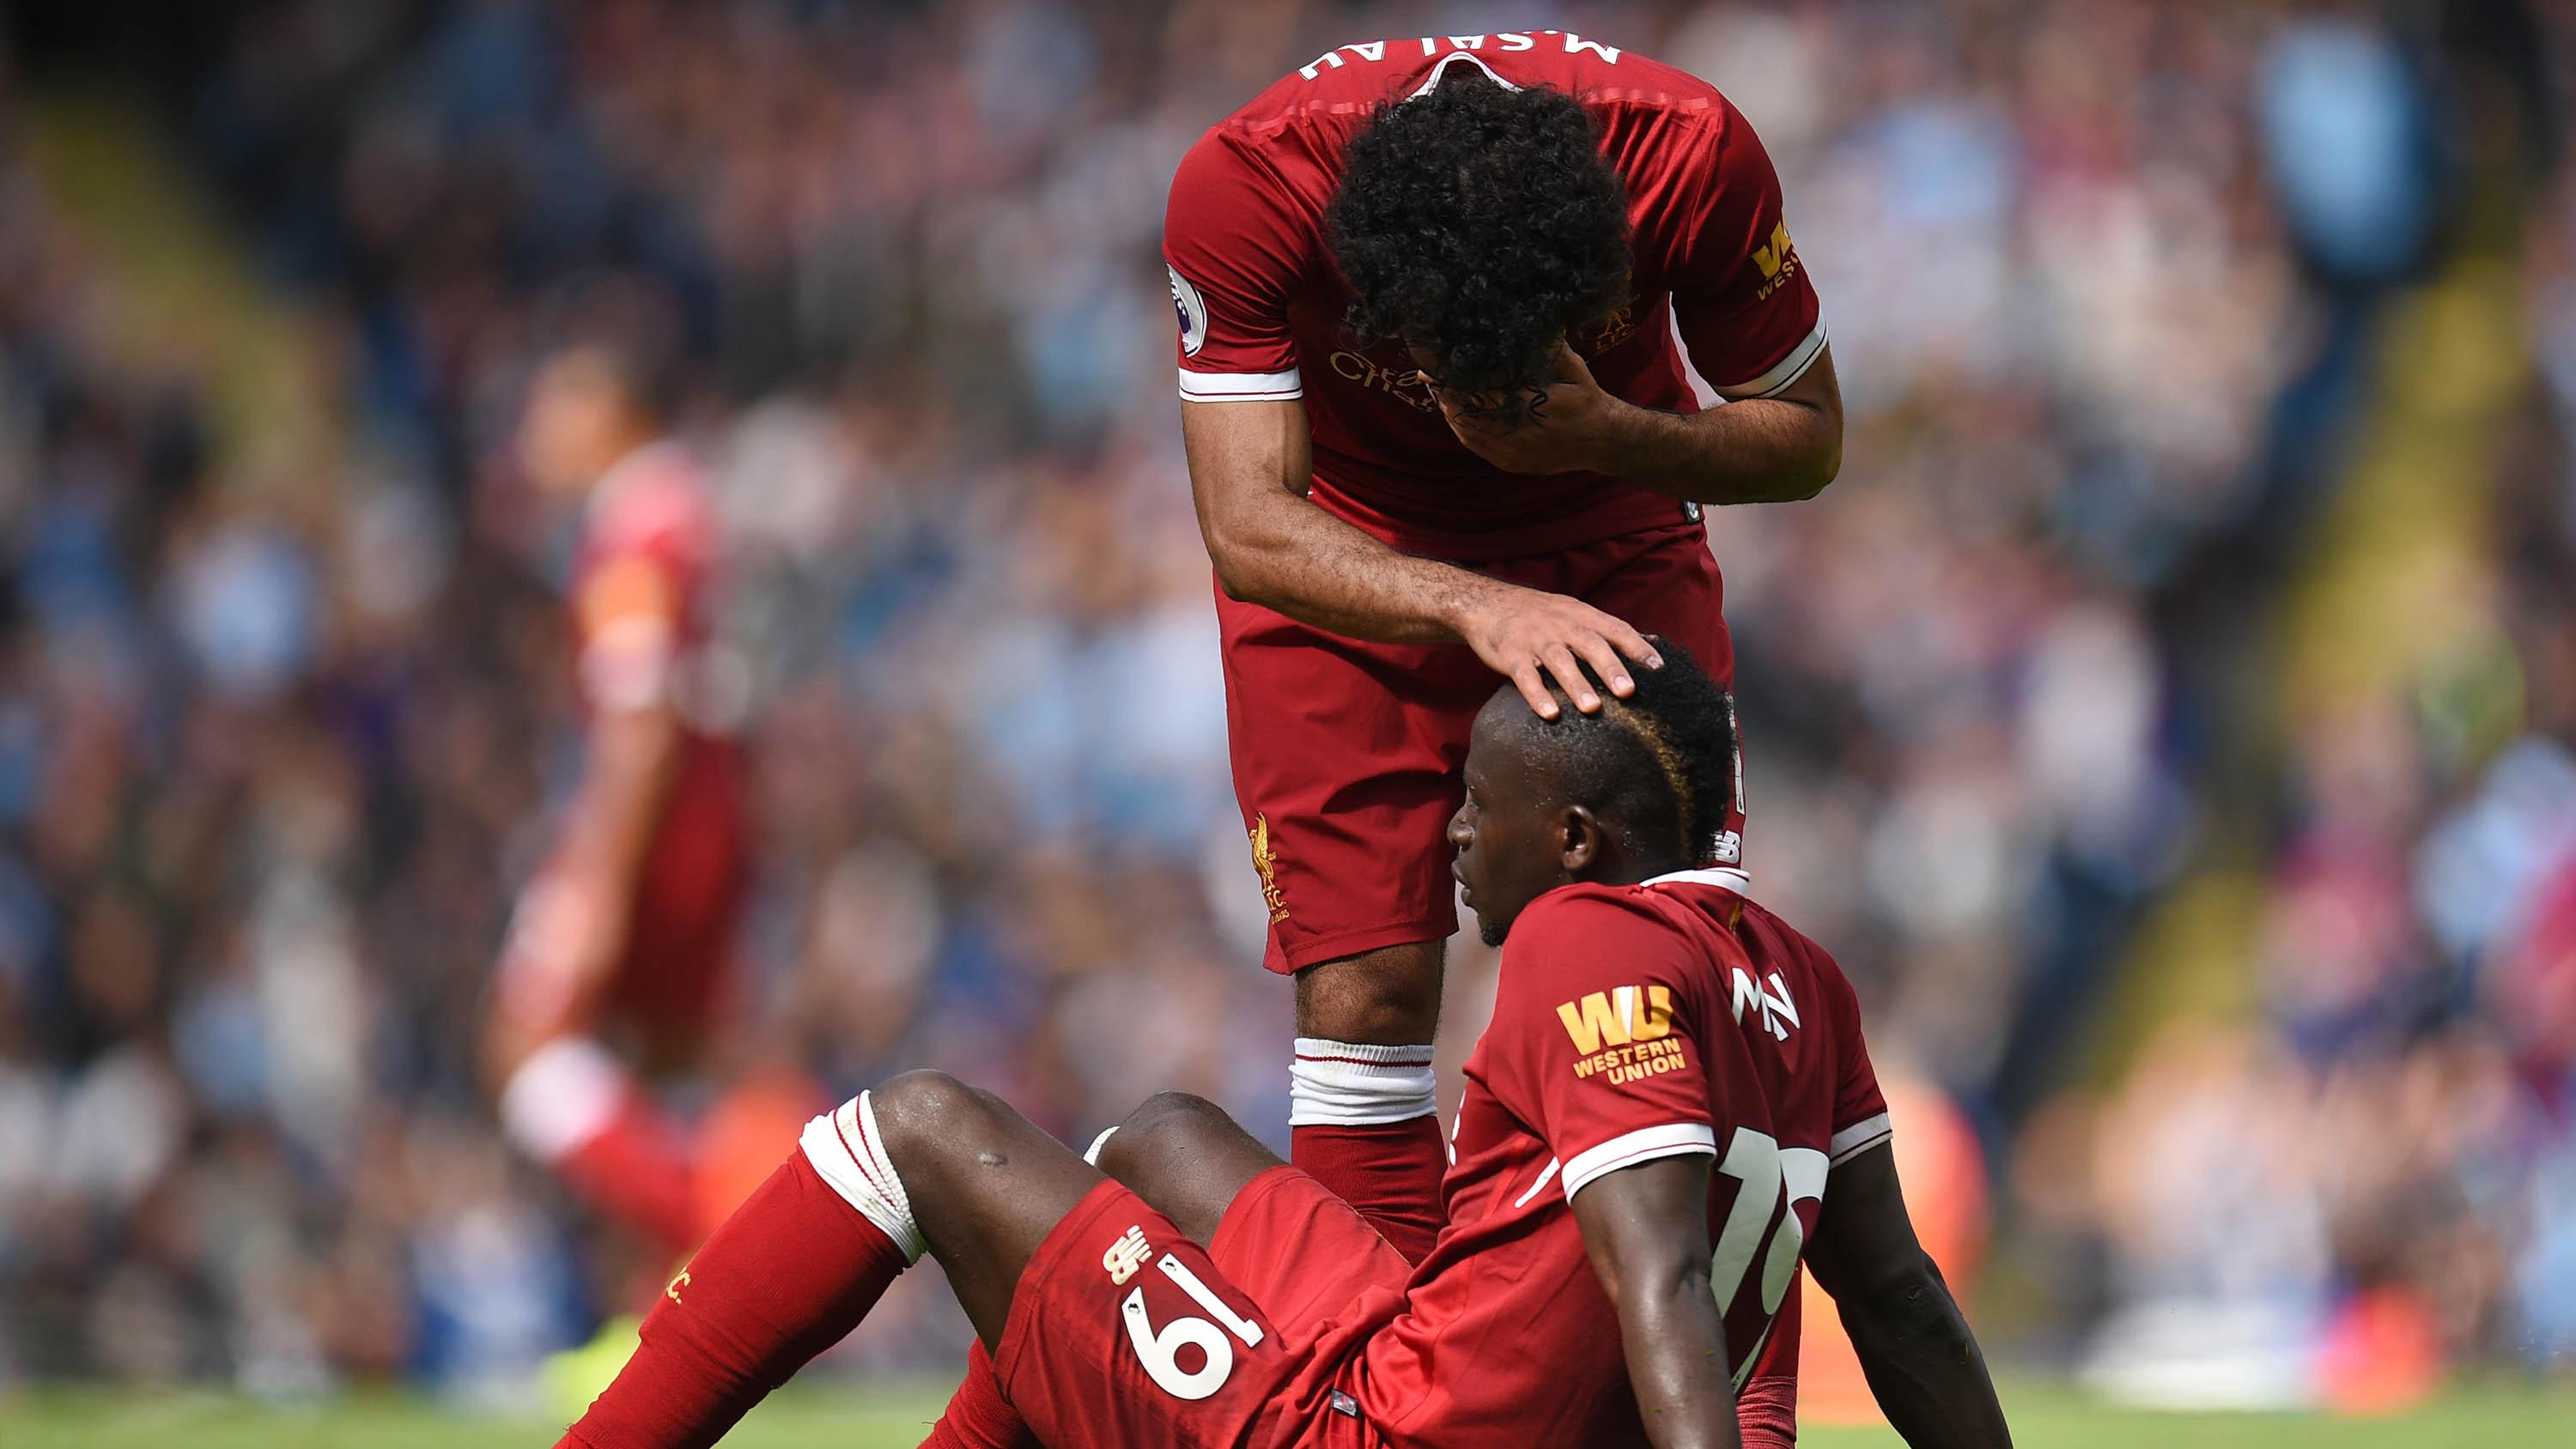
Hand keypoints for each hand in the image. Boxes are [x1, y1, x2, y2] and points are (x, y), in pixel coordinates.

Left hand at [1436, 346, 1626, 474]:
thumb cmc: (1588, 401)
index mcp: (1530, 407)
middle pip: (1467, 415)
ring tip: (1441, 393)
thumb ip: (1552, 349)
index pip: (1480, 394)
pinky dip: (1463, 431)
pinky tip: (1457, 416)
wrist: (1603, 441)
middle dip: (1448, 396)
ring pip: (1468, 433)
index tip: (1438, 368)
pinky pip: (1477, 448)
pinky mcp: (1510, 464)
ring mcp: (1511, 453)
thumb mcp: (1574, 370)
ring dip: (1452, 413)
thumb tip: (1533, 325)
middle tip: (1433, 377)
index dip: (1456, 381)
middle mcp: (1516, 434)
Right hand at [1458, 583, 1662, 719]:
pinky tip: (1550, 713)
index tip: (1658, 668)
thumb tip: (1650, 644)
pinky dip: (1537, 695)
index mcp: (1581, 615)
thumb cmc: (1539, 615)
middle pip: (1589, 644)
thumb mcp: (1573, 612)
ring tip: (1592, 708)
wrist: (1487, 603)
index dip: (1637, 647)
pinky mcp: (1511, 655)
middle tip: (1627, 691)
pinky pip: (1525, 676)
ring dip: (1576, 684)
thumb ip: (1605, 629)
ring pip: (1559, 660)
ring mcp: (1535, 639)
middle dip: (1609, 667)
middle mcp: (1561, 625)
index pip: (1615, 628)